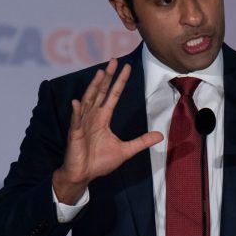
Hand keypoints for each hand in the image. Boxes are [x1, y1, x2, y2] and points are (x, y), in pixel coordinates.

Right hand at [52, 58, 162, 203]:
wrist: (83, 175)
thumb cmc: (100, 162)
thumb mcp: (126, 150)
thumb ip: (141, 141)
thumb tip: (160, 136)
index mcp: (103, 118)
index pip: (113, 95)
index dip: (120, 82)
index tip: (126, 68)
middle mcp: (93, 116)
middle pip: (101, 92)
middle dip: (108, 76)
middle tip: (114, 60)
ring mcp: (82, 123)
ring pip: (88, 101)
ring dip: (93, 87)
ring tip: (100, 74)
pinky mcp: (75, 134)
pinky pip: (76, 121)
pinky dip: (76, 112)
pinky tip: (77, 102)